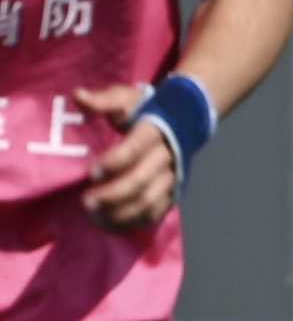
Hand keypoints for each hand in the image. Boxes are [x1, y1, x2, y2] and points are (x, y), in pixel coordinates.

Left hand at [69, 83, 173, 234]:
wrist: (186, 118)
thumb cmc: (147, 108)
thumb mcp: (126, 97)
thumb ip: (103, 100)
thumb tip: (77, 96)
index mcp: (155, 131)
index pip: (135, 149)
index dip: (113, 163)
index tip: (90, 173)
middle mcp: (168, 156)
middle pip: (141, 180)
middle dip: (113, 194)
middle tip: (86, 202)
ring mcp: (173, 176)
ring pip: (150, 200)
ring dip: (122, 212)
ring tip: (96, 217)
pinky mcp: (174, 190)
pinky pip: (157, 211)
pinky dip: (135, 221)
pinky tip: (113, 224)